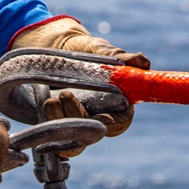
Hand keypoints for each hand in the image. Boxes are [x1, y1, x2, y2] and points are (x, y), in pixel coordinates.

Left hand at [10, 16, 150, 138]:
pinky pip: (54, 138)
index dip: (113, 124)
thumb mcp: (99, 49)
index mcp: (116, 103)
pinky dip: (49, 127)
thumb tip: (142, 62)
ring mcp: (76, 123)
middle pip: (92, 133)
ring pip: (72, 139)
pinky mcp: (56, 125)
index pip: (121, 122)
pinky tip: (45, 107)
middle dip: (78, 118)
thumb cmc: (85, 49)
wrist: (56, 48)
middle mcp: (96, 117)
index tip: (100, 119)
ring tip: (50, 100)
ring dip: (60, 122)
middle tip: (65, 94)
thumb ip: (118, 57)